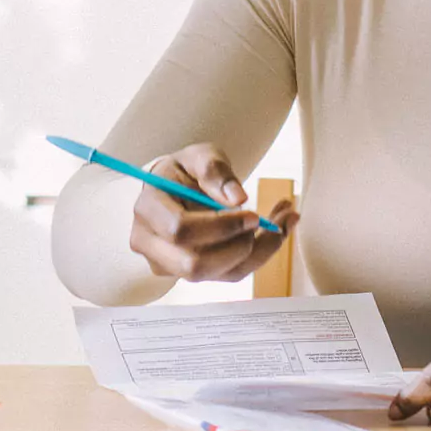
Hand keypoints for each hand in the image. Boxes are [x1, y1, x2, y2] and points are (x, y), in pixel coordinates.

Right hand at [127, 143, 297, 282]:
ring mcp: (169, 264)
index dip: (219, 227)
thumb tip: (237, 198)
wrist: (175, 189)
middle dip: (238, 246)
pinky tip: (278, 230)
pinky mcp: (191, 274)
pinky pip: (230, 274)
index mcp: (148, 209)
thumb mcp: (198, 156)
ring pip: (217, 274)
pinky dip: (260, 255)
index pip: (179, 230)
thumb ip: (214, 169)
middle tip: (264, 220)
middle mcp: (150, 244)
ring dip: (258, 252)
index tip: (252, 213)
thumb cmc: (185, 171)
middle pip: (194, 265)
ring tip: (282, 220)